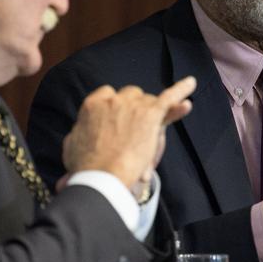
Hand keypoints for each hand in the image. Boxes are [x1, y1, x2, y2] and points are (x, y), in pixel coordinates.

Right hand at [61, 76, 195, 188]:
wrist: (101, 177)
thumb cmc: (84, 166)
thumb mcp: (71, 146)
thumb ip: (76, 134)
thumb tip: (76, 133)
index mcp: (92, 105)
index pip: (107, 96)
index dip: (115, 109)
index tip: (116, 121)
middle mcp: (113, 99)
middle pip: (130, 96)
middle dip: (134, 110)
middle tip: (134, 132)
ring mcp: (134, 105)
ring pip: (148, 101)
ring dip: (150, 115)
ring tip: (149, 134)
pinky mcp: (152, 114)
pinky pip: (169, 97)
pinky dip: (181, 90)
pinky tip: (191, 84)